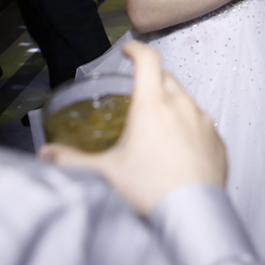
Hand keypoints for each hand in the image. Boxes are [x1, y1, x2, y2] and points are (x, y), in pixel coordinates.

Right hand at [40, 41, 227, 216]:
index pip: (148, 60)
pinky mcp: (218, 140)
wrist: (190, 215)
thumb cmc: (148, 190)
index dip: (136, 49)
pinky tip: (178, 149)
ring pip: (186, 102)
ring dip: (171, 106)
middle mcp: (182, 106)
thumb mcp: (105, 173)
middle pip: (167, 79)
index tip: (127, 50)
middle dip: (151, 79)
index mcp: (153, 105)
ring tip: (156, 129)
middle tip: (137, 95)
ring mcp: (204, 122)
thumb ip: (71, 160)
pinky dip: (190, 128)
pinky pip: (203, 125)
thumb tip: (46, 155)